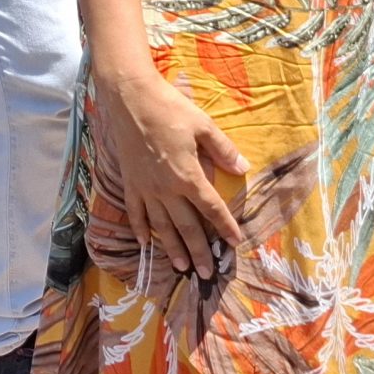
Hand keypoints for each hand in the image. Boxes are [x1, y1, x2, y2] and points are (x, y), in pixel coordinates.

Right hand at [95, 65, 250, 274]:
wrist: (131, 100)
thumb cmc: (170, 109)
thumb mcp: (203, 125)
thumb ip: (223, 150)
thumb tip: (243, 168)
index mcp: (188, 176)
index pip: (211, 208)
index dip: (225, 226)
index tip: (235, 242)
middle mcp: (167, 189)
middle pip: (186, 226)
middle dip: (199, 251)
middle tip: (207, 273)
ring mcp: (146, 189)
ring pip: (161, 226)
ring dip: (172, 248)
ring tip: (182, 267)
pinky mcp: (130, 183)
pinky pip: (136, 213)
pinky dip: (140, 230)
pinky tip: (145, 244)